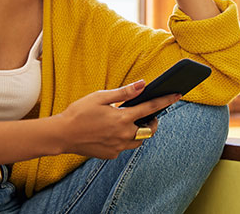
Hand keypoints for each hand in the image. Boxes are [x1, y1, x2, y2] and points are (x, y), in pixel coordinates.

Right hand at [57, 80, 180, 158]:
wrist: (62, 134)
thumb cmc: (79, 112)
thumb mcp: (100, 97)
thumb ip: (124, 93)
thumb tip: (143, 84)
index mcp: (122, 118)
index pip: (151, 108)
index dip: (166, 100)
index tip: (177, 94)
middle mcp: (123, 135)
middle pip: (149, 130)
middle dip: (153, 122)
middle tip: (148, 114)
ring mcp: (118, 147)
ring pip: (138, 141)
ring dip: (139, 132)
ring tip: (130, 122)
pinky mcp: (111, 155)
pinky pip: (124, 147)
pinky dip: (124, 139)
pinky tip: (112, 132)